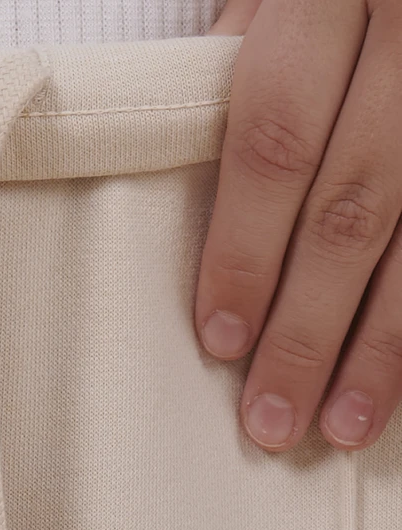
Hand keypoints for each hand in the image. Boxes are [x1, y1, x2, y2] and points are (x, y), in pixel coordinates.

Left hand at [198, 0, 401, 451]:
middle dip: (307, 329)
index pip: (278, 143)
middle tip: (271, 419)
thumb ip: (239, 73)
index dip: (246, 252)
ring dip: (381, 348)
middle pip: (351, 211)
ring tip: (342, 427)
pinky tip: (399, 379)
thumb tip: (179, 192)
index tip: (220, 340)